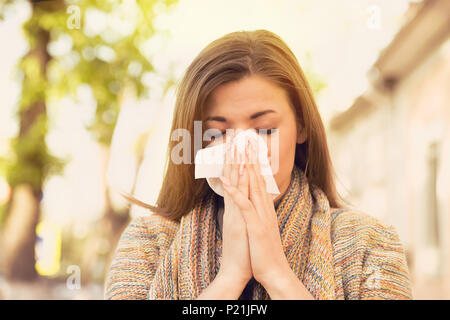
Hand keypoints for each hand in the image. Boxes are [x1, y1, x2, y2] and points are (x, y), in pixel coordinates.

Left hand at [220, 138, 290, 286]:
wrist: (274, 271)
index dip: (252, 162)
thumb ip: (259, 213)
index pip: (258, 180)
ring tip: (236, 150)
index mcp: (264, 207)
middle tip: (244, 138)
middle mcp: (264, 207)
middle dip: (249, 156)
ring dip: (244, 167)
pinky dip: (235, 191)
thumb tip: (256, 203)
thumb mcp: (261, 227)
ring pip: (251, 186)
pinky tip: (227, 180)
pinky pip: (243, 205)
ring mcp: (260, 215)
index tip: (247, 147)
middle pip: (256, 177)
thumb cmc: (264, 251)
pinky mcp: (255, 225)